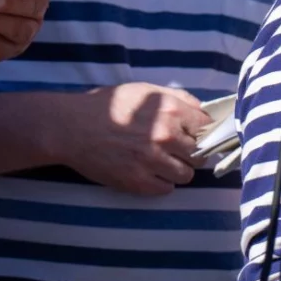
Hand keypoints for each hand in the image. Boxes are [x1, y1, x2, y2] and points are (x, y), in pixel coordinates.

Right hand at [53, 82, 213, 195]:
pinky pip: (166, 189)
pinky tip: (150, 173)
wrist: (72, 127)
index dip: (204, 133)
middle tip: (179, 151)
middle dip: (192, 153)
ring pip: (187, 175)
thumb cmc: (110, 105)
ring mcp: (151, 161)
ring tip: (164, 163)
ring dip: (179, 170)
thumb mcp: (147, 90)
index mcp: (171, 110)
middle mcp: (165, 136)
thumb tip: (203, 112)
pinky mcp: (136, 182)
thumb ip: (179, 99)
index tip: (197, 137)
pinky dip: (162, 183)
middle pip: (201, 154)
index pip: (208, 128)